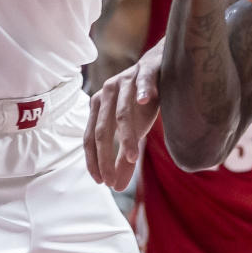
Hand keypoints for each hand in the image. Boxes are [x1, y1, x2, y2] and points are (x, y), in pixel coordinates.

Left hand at [84, 44, 161, 190]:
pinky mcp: (147, 69)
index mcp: (98, 106)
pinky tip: (144, 100)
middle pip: (103, 128)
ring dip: (127, 135)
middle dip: (107, 156)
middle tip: (112, 180)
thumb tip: (117, 187)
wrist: (161, 64)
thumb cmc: (142, 101)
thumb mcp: (132, 130)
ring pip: (123, 111)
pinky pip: (143, 81)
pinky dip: (143, 90)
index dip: (94, 160)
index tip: (100, 182)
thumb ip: (124, 157)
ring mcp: (126, 80)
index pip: (90, 137)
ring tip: (132, 156)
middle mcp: (107, 92)